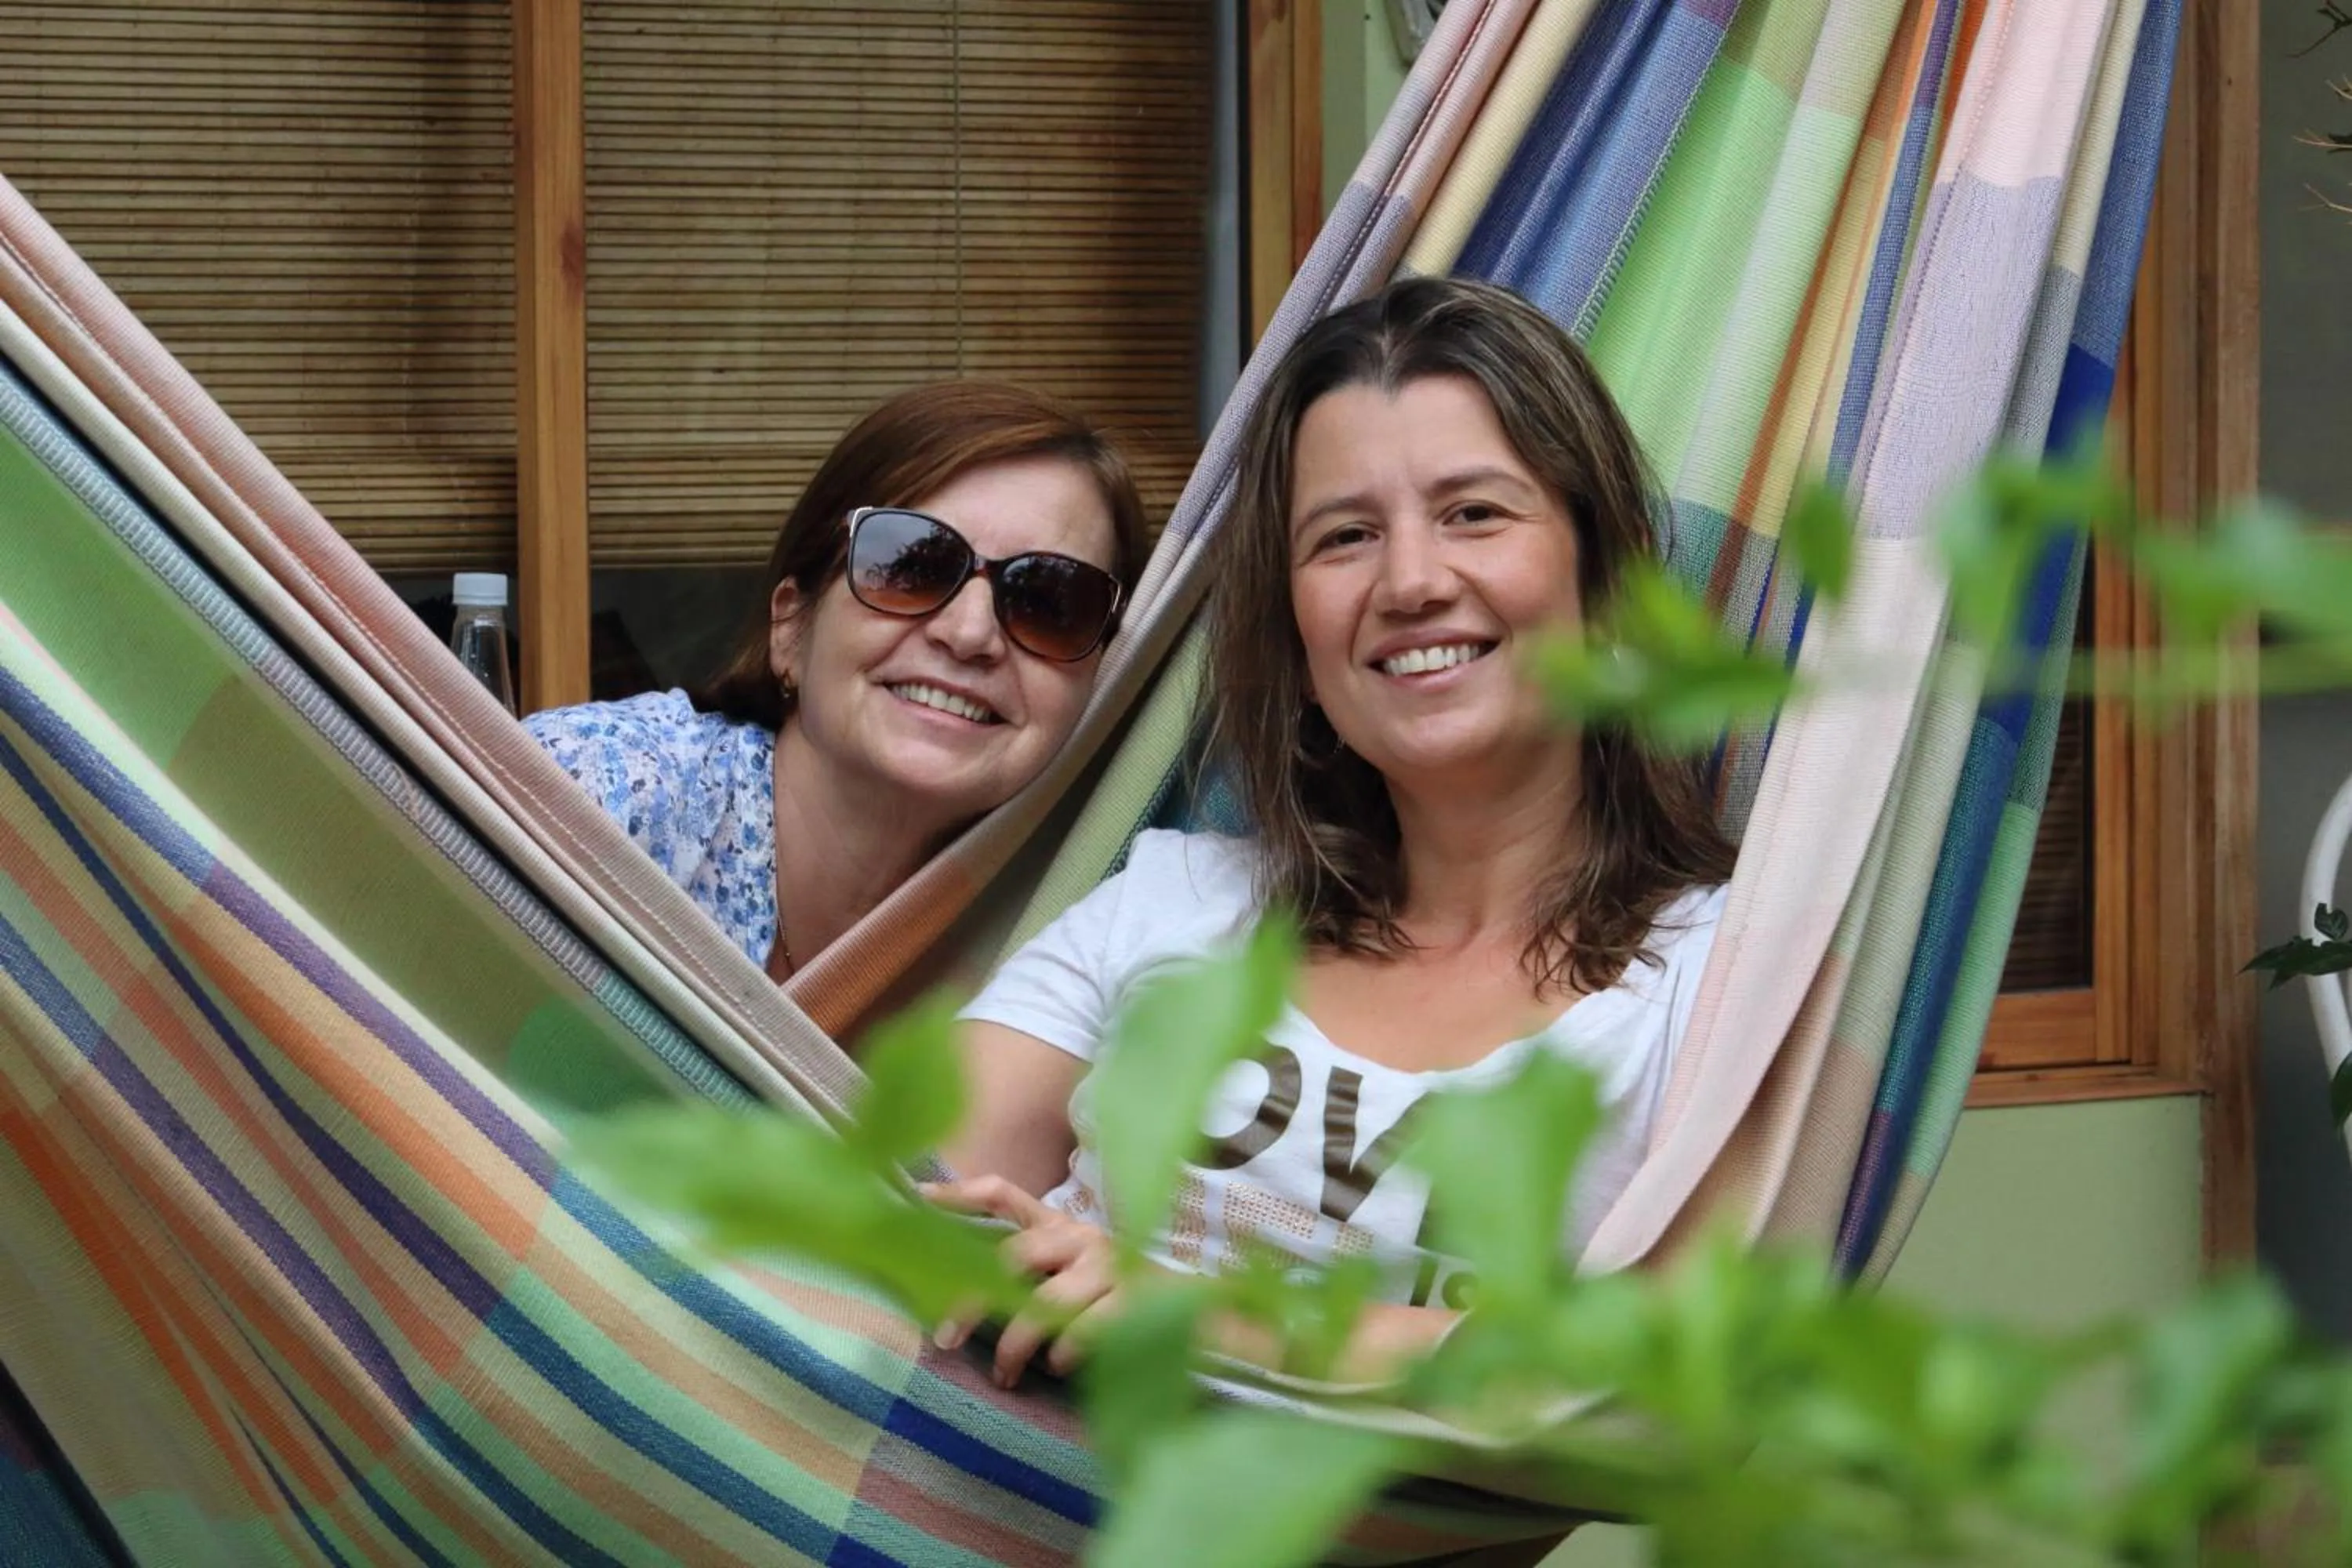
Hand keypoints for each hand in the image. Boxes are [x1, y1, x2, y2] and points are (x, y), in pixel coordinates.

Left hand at [922, 1175, 1129, 1387]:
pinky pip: (1082, 1331)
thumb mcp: (1066, 1274)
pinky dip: (1063, 1354)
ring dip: (1015, 1345)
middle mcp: (1078, 1236)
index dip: (958, 1193)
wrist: (1190, 1312)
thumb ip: (1023, 1275)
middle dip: (971, 1299)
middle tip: (946, 1338)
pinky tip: (1059, 1367)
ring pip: (1043, 1304)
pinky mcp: (1131, 1299)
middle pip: (1011, 1256)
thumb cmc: (1111, 1298)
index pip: (1002, 1194)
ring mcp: (1106, 1266)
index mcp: (1056, 1225)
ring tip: (1005, 1375)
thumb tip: (955, 1302)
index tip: (917, 1197)